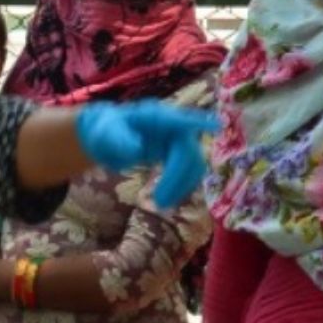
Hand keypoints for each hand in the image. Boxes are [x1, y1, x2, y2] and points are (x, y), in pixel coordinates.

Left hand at [76, 100, 219, 209]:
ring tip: (160, 204)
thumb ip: (119, 140)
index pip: (181, 120)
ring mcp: (176, 141)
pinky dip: (180, 187)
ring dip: (182, 186)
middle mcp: (172, 127)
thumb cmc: (105, 130)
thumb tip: (136, 149)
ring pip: (193, 165)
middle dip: (178, 179)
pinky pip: (187, 172)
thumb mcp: (105, 134)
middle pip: (189, 152)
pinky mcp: (176, 154)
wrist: (105, 138)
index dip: (200, 122)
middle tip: (159, 202)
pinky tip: (166, 199)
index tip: (217, 125)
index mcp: (157, 117)